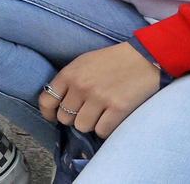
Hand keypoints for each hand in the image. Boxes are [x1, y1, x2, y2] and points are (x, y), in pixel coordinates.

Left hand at [37, 42, 160, 136]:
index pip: (46, 101)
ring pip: (82, 126)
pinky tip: (110, 119)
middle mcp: (81, 86)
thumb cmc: (111, 60)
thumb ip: (68, 80)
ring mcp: (99, 98)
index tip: (54, 117)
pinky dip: (104, 129)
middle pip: (65, 118)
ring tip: (99, 114)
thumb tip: (57, 101)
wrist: (143, 58)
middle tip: (86, 112)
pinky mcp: (118, 108)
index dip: (48, 112)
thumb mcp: (83, 63)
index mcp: (69, 74)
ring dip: (90, 124)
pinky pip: (101, 131)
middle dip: (73, 118)